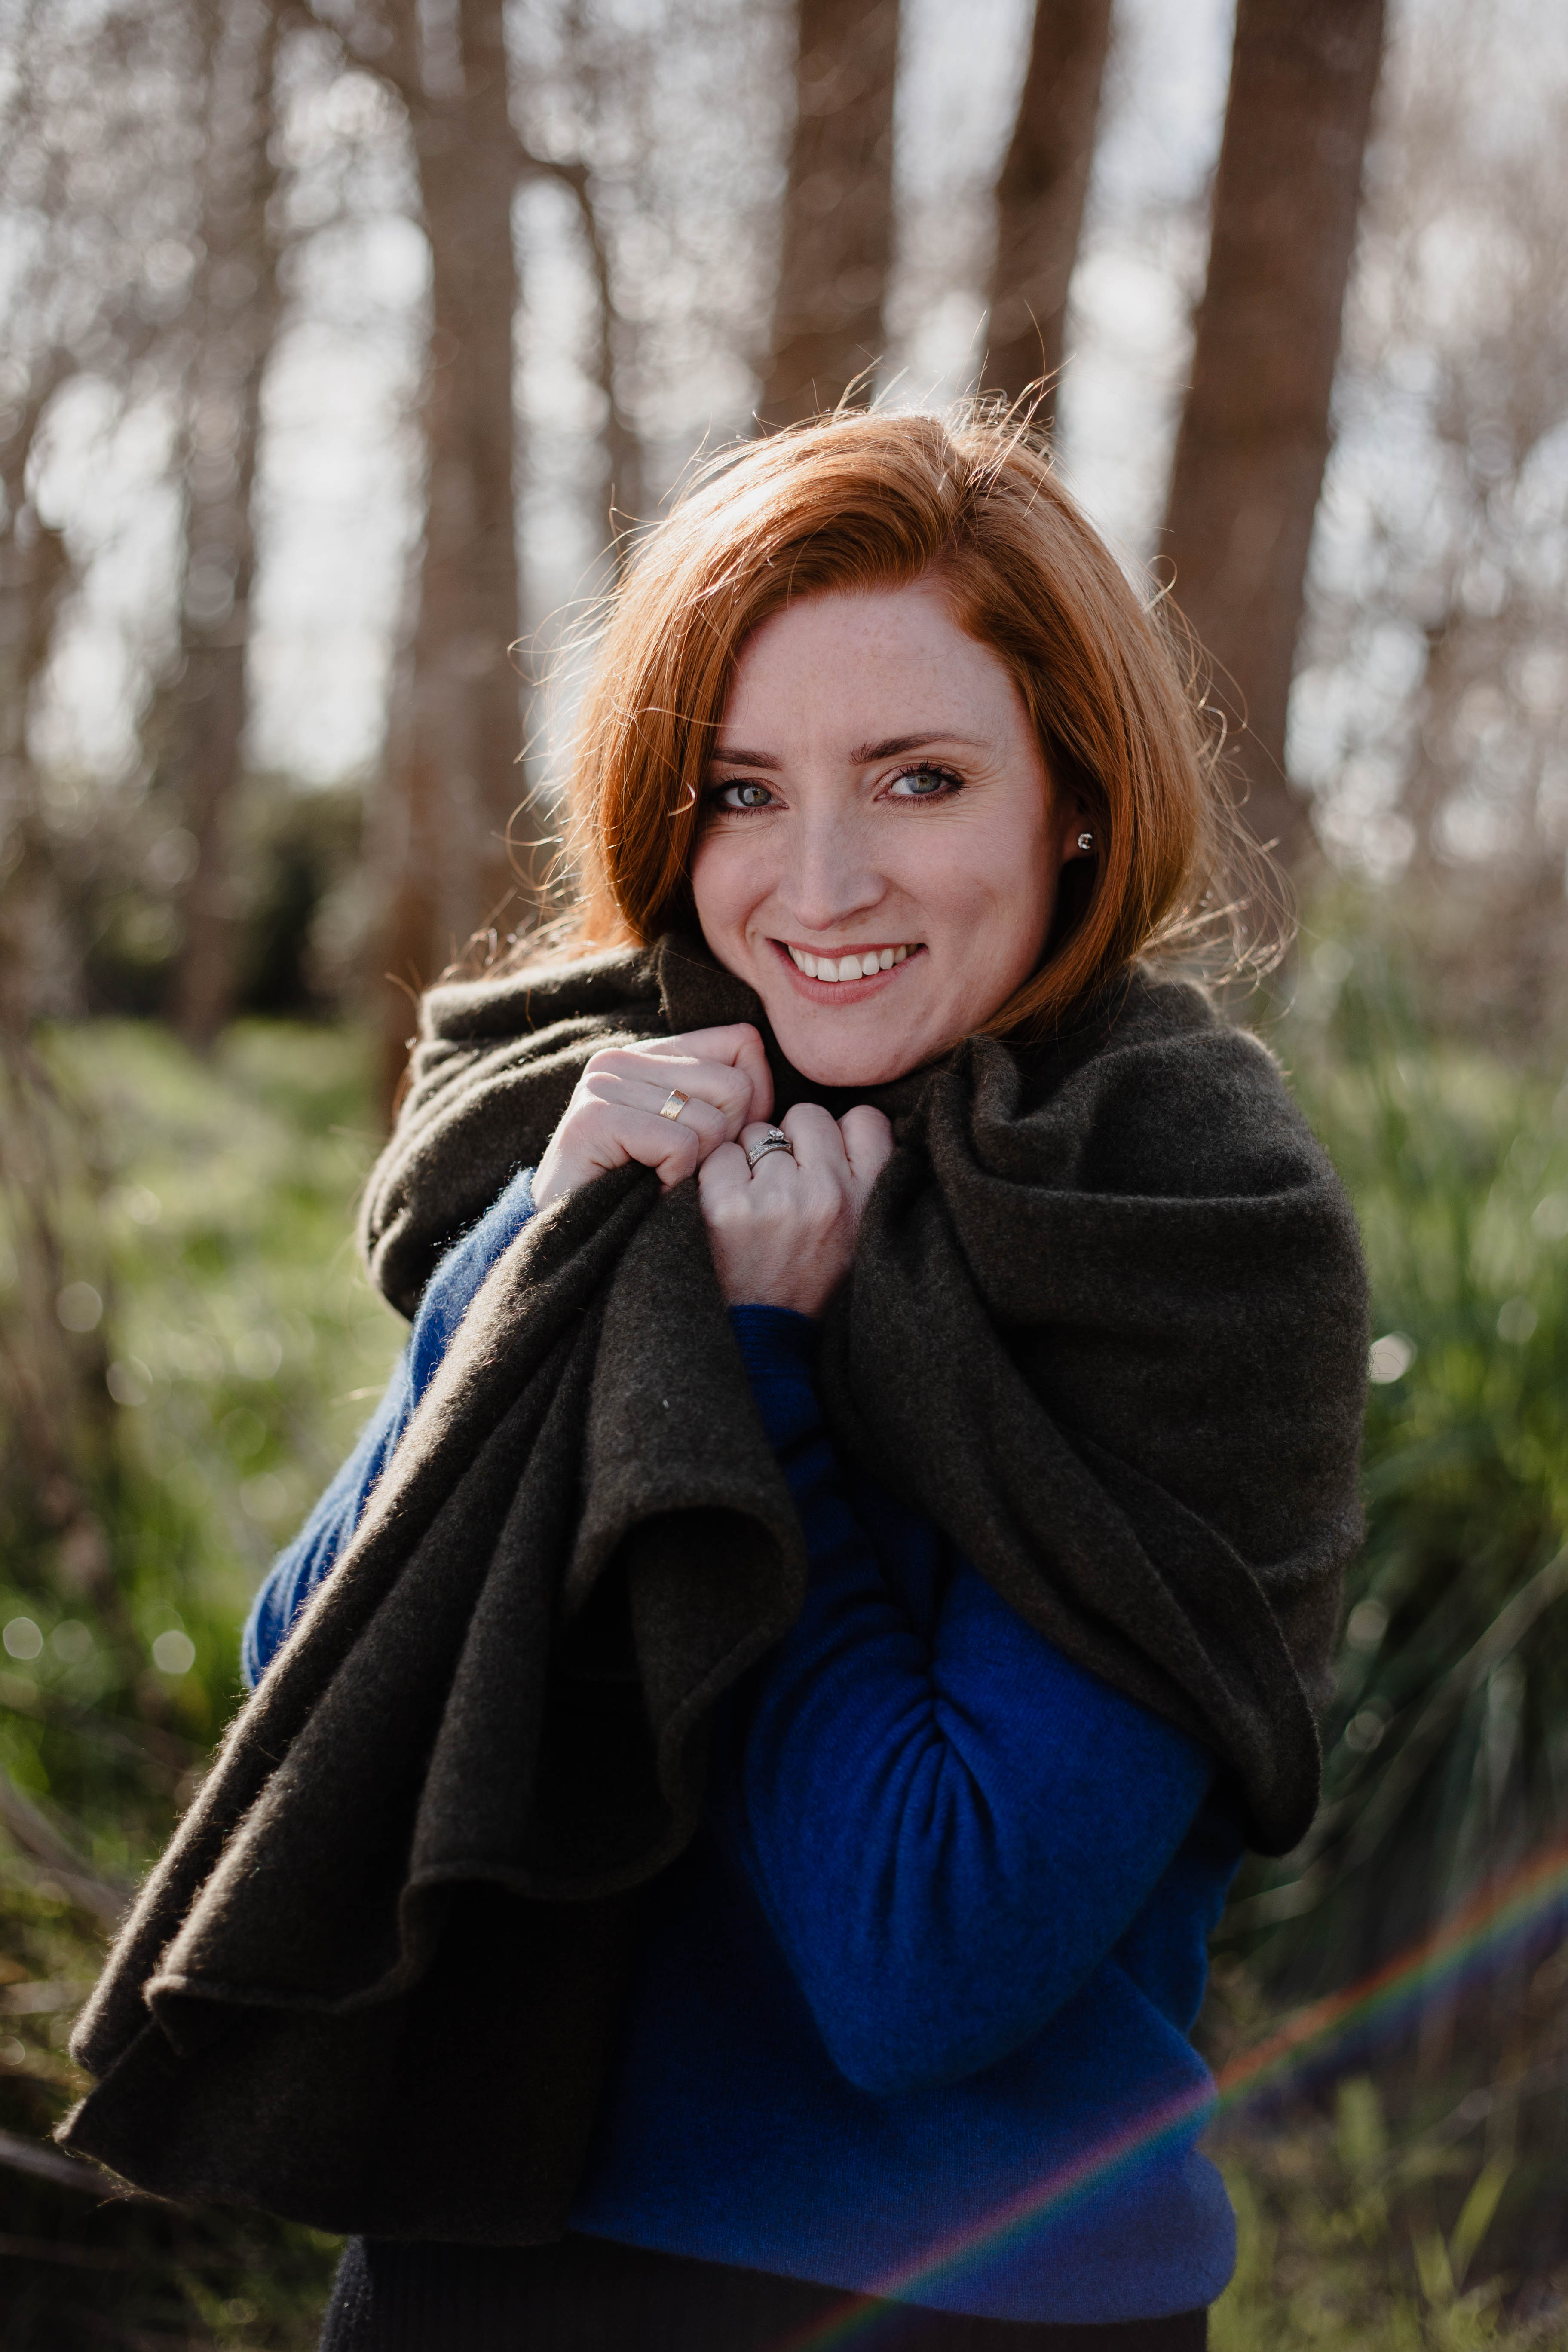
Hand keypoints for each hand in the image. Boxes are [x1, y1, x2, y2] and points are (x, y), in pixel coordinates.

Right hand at [532, 1024, 772, 1210]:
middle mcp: (621, 1059)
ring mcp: (602, 1085)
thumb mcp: (697, 1139)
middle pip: (735, 1086)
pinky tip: (647, 1189)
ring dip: (697, 1167)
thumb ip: (730, 1101)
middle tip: (683, 1170)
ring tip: (660, 1179)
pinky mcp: (593, 1119)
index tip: (719, 1144)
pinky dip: (674, 1180)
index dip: (752, 1102)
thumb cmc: (645, 1194)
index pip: (741, 1044)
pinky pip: (681, 1145)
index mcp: (650, 1054)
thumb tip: (774, 1097)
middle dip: (725, 1141)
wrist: (576, 1246)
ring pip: (712, 1120)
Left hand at [697, 1103, 894, 1316]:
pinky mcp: (727, 1208)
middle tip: (785, 1183)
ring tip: (757, 1202)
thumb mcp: (863, 1233)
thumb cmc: (815, 1284)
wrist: (767, 1342)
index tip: (826, 1160)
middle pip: (807, 1115)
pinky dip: (718, 1177)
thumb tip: (839, 1126)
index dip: (840, 1134)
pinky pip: (719, 1156)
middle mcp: (827, 1192)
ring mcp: (776, 1198)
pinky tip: (728, 1208)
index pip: (865, 1119)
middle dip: (792, 1141)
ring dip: (752, 1159)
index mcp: (869, 1197)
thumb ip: (860, 1179)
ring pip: (759, 1132)